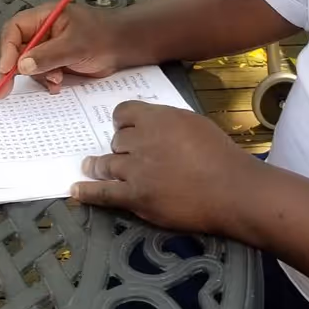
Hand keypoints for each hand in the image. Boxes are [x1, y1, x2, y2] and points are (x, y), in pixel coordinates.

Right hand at [0, 2, 135, 97]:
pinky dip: (47, 81)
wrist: (123, 47)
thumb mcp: (75, 45)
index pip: (14, 30)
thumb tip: (21, 66)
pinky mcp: (55, 62)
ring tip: (56, 81)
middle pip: (16, 49)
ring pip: (28, 65)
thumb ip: (48, 55)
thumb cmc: (102, 36)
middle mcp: (41, 32)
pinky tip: (58, 85)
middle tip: (4, 90)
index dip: (7, 49)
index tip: (6, 70)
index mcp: (44, 17)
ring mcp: (47, 47)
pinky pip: (41, 74)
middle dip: (13, 69)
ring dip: (38, 76)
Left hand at [74, 101, 262, 232]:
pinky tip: (76, 190)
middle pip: (116, 140)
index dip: (122, 122)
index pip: (123, 112)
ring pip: (106, 164)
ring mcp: (136, 169)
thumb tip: (151, 127)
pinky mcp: (136, 196)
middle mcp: (142, 140)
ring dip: (99, 165)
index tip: (124, 129)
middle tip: (125, 155)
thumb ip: (167, 123)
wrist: (231, 190)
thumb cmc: (220, 155)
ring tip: (91, 166)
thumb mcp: (193, 123)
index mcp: (157, 118)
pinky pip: (103, 193)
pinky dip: (87, 191)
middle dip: (119, 147)